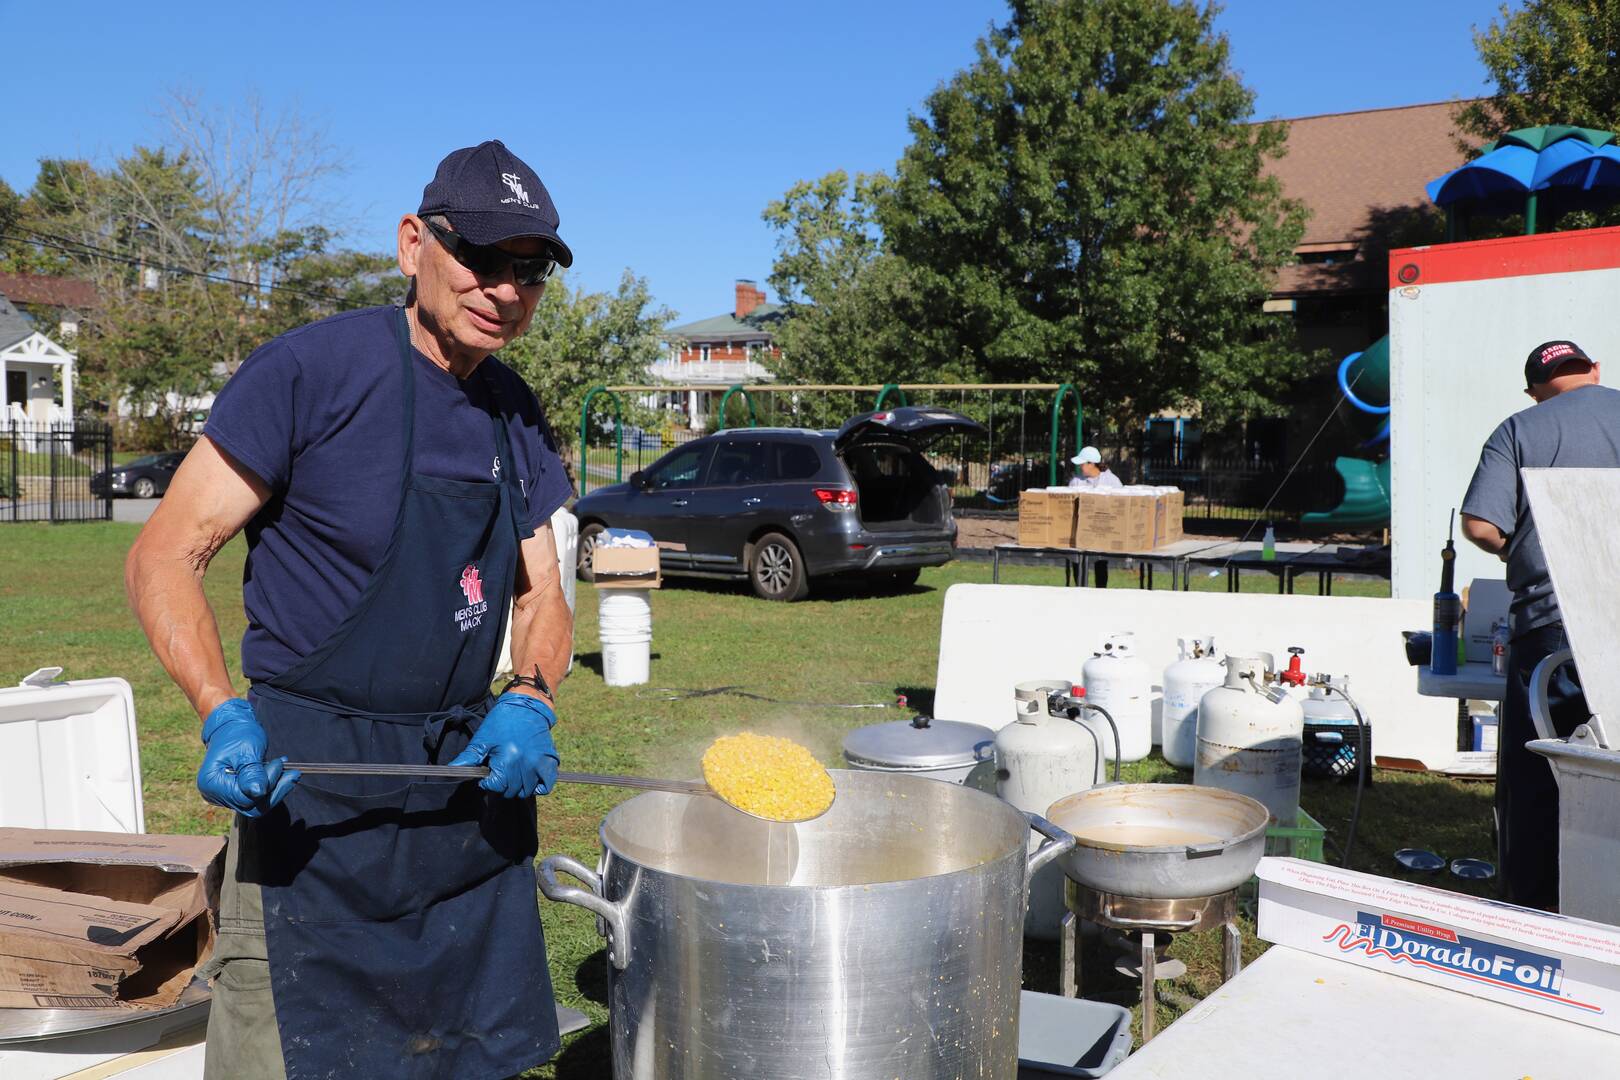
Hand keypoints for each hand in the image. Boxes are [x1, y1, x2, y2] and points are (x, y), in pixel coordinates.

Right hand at [197, 698, 299, 817]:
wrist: (231, 726)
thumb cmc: (237, 734)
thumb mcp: (247, 750)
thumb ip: (252, 773)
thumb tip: (258, 792)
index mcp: (211, 783)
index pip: (245, 798)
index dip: (266, 785)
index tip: (279, 765)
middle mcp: (214, 794)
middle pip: (250, 805)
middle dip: (274, 790)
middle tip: (292, 774)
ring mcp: (223, 796)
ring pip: (255, 804)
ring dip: (275, 788)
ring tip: (287, 772)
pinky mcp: (234, 793)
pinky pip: (254, 797)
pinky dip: (269, 786)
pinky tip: (279, 773)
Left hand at [449, 692, 558, 797]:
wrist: (527, 706)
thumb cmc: (502, 722)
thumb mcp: (483, 738)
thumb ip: (469, 758)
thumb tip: (452, 770)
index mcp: (507, 759)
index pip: (496, 786)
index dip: (488, 782)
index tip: (488, 773)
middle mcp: (525, 764)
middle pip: (511, 791)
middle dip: (502, 785)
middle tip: (500, 771)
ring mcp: (539, 764)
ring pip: (526, 791)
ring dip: (518, 787)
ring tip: (512, 774)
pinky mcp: (550, 762)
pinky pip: (546, 786)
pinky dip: (538, 787)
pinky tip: (529, 778)